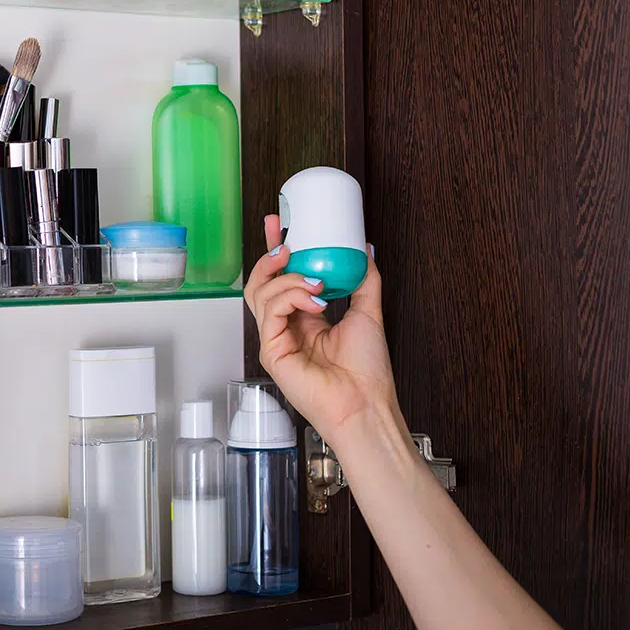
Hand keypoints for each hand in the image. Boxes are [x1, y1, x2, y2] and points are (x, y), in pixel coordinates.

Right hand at [244, 215, 397, 445]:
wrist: (365, 404)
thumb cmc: (366, 372)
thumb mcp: (368, 313)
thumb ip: (364, 280)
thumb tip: (365, 250)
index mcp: (303, 319)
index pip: (281, 278)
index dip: (276, 251)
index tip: (281, 224)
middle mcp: (285, 328)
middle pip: (261, 283)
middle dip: (269, 255)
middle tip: (285, 240)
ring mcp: (275, 340)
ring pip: (262, 293)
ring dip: (287, 278)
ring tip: (314, 279)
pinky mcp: (271, 351)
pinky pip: (270, 312)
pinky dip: (291, 298)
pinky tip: (315, 300)